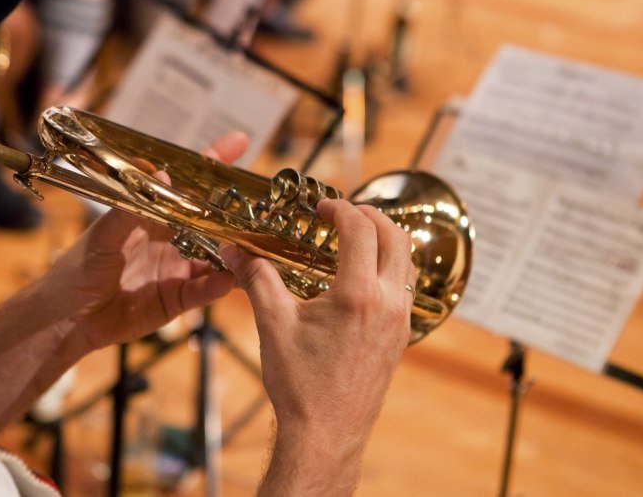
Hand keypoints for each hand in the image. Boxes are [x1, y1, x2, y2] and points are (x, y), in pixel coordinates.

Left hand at [36, 131, 246, 347]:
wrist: (66, 319)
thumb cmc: (77, 270)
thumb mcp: (102, 235)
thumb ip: (131, 209)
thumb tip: (164, 176)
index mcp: (152, 215)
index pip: (187, 184)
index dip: (212, 162)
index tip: (239, 141)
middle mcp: (171, 238)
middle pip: (212, 219)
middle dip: (239, 211)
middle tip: (268, 205)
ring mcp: (177, 269)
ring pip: (218, 256)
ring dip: (238, 251)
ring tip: (261, 245)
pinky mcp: (178, 299)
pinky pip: (205, 290)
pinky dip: (219, 284)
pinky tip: (232, 278)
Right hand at [221, 199, 415, 491]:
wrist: (325, 434)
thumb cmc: (300, 385)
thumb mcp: (274, 324)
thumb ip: (257, 279)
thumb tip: (234, 251)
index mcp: (357, 294)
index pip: (361, 230)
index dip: (341, 209)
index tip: (322, 207)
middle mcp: (387, 303)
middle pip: (396, 237)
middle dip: (372, 215)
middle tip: (345, 212)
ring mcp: (399, 321)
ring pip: (407, 263)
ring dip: (387, 240)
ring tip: (358, 237)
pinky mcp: (401, 338)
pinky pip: (406, 288)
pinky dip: (391, 268)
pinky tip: (364, 276)